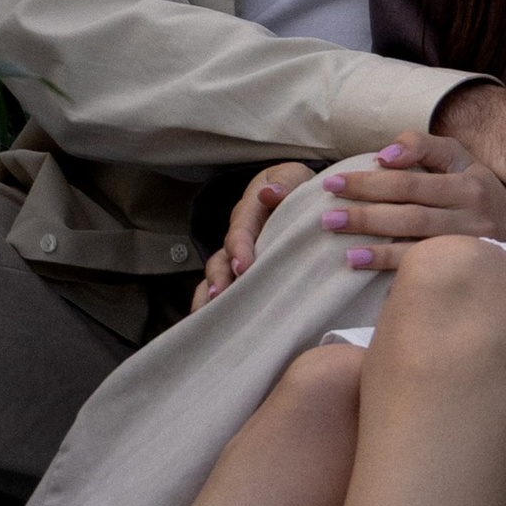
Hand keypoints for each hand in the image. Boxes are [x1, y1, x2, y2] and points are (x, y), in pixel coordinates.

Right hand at [191, 162, 314, 308]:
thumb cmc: (298, 187)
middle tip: (220, 295)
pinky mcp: (244, 273)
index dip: (239, 247)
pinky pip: (227, 289)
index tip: (242, 267)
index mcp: (251, 209)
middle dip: (219, 277)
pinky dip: (216, 308)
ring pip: (218, 276)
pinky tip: (213, 327)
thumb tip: (269, 194)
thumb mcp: (295, 177)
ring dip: (211, 294)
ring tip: (207, 315)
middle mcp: (239, 234)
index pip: (241, 228)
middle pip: (221, 257)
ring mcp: (238, 255)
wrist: (299, 194)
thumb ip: (285, 184)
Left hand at [316, 134, 505, 269]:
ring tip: (344, 250)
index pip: (410, 181)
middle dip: (365, 214)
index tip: (334, 183)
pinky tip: (367, 268)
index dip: (371, 182)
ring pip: (418, 244)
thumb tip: (384, 156)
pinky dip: (394, 269)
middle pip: (410, 214)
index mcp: (469, 182)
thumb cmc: (470, 186)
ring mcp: (473, 247)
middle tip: (327, 217)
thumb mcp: (455, 156)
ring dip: (377, 249)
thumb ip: (420, 145)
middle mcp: (475, 215)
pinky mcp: (468, 271)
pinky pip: (426, 269)